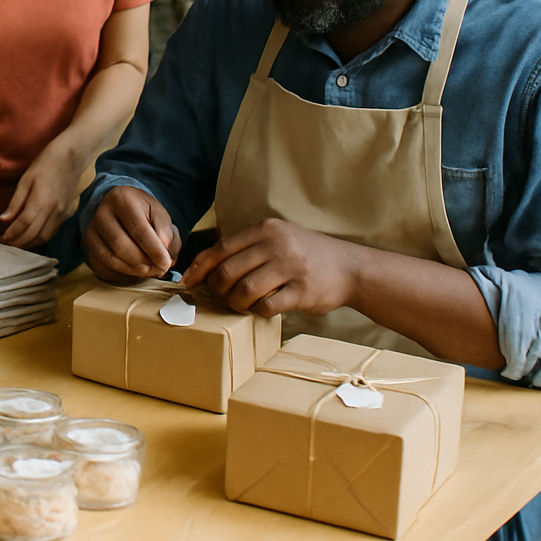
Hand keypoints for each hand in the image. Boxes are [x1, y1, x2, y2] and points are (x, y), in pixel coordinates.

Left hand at [0, 140, 82, 248]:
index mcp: (41, 201)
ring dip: (28, 244)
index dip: (11, 234)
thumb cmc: (46, 164)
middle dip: (16, 243)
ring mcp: (62, 214)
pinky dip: (39, 238)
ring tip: (14, 242)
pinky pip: (52, 233)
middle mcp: (53, 211)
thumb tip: (3, 219)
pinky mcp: (66, 214)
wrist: (70, 157)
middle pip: (33, 235)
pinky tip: (29, 237)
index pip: (24, 224)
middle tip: (2, 242)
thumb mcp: (25, 180)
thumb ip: (15, 202)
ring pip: (43, 238)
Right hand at [84, 184, 180, 281]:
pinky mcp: (88, 246)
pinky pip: (102, 267)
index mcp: (121, 198)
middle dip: (143, 263)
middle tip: (159, 269)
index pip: (138, 229)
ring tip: (149, 269)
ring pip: (110, 259)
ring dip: (133, 270)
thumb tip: (164, 253)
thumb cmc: (142, 212)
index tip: (166, 263)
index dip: (154, 250)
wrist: (121, 208)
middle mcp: (101, 213)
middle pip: (120, 246)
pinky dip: (121, 274)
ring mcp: (91, 230)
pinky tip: (134, 270)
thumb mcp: (159, 214)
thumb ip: (166, 233)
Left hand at [183, 218, 360, 316]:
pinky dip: (258, 311)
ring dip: (236, 303)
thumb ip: (247, 247)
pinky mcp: (302, 291)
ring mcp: (290, 267)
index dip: (201, 267)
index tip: (189, 281)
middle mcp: (276, 245)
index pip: (221, 248)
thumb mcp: (277, 238)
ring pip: (244, 290)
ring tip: (241, 305)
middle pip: (228, 271)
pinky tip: (262, 309)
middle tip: (221, 296)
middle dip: (217, 288)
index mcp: (265, 229)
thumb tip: (206, 267)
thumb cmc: (305, 255)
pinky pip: (266, 306)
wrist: (350, 267)